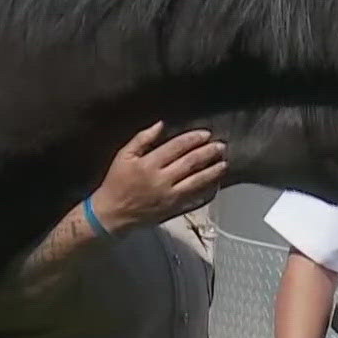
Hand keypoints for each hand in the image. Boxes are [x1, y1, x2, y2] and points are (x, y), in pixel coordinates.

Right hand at [89, 122, 225, 231]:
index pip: (176, 147)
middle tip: (221, 146)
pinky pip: (194, 198)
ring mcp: (169, 196)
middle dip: (208, 153)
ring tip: (224, 163)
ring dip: (212, 171)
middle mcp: (161, 179)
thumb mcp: (123, 156)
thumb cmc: (117, 182)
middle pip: (190, 163)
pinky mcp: (173, 209)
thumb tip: (161, 124)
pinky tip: (215, 183)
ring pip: (196, 181)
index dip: (193, 139)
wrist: (112, 213)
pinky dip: (207, 191)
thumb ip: (142, 139)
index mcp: (149, 164)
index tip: (206, 134)